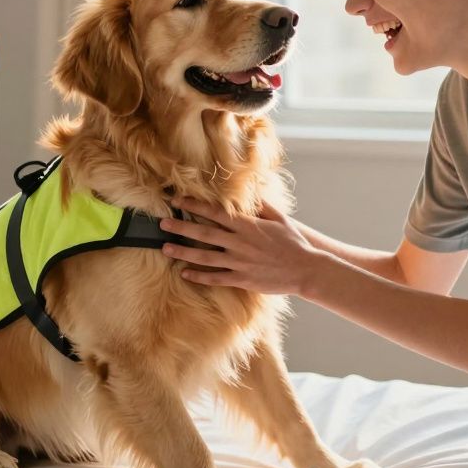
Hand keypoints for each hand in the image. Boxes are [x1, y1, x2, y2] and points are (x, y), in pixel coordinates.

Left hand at [158, 197, 330, 295]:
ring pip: (205, 256)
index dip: (195, 205)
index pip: (215, 212)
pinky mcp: (242, 279)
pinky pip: (216, 278)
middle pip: (204, 233)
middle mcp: (240, 243)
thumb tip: (251, 188)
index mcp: (247, 225)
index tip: (178, 199)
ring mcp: (240, 262)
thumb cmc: (293, 242)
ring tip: (165, 248)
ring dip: (183, 252)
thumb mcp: (279, 218)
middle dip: (181, 226)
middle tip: (162, 223)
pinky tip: (184, 273)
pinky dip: (199, 276)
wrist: (306, 269)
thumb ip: (262, 205)